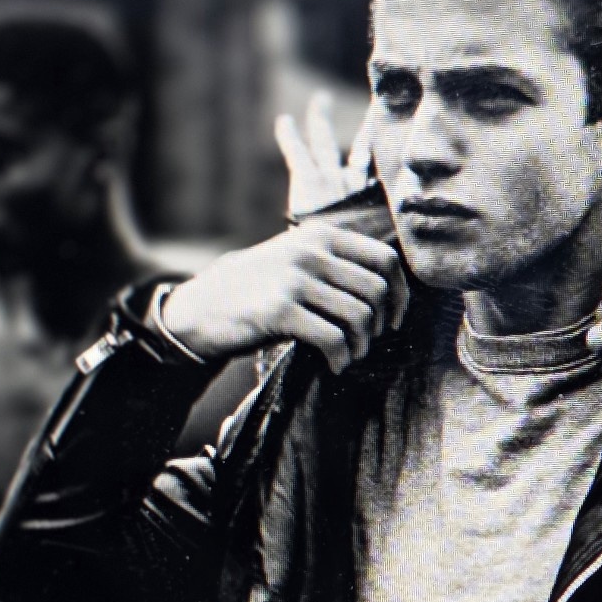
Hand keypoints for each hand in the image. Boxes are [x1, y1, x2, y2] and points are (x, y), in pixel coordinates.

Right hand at [162, 94, 403, 371]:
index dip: (399, 295)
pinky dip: (341, 358)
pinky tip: (334, 366)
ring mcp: (294, 280)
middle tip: (365, 343)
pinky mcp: (280, 311)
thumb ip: (336, 263)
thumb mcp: (297, 260)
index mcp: (321, 236)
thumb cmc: (258, 291)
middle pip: (377, 291)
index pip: (386, 260)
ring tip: (349, 356)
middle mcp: (310, 252)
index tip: (392, 320)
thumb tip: (391, 288)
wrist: (201, 307)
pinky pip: (334, 339)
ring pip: (360, 316)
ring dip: (361, 345)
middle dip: (380, 325)